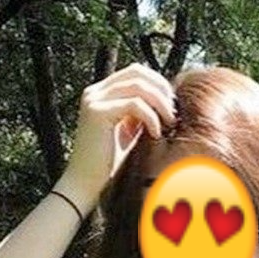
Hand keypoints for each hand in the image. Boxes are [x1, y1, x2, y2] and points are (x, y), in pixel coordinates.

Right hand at [60, 62, 177, 209]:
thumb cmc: (108, 166)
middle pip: (137, 72)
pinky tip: (156, 133)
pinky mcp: (97, 112)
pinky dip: (150, 117)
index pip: (134, 72)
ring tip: (169, 122)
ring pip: (138, 86)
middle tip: (173, 112)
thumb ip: (140, 115)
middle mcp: (95, 92)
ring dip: (159, 102)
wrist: (85, 185)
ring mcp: (94, 100)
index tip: (171, 104)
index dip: (157, 83)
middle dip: (160, 89)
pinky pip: (134, 104)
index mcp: (102, 94)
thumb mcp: (128, 133)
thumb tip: (166, 103)